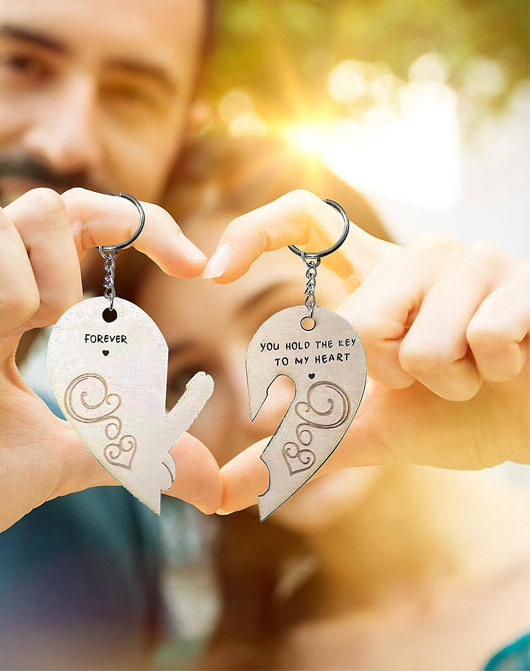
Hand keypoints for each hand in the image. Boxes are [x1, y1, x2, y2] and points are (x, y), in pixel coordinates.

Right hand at [0, 189, 219, 647]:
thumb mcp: (60, 462)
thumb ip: (127, 450)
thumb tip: (212, 480)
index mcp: (18, 312)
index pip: (83, 226)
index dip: (143, 225)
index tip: (198, 266)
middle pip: (42, 203)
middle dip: (63, 266)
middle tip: (38, 333)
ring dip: (9, 289)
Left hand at [203, 190, 529, 512]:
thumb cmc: (456, 413)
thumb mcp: (364, 431)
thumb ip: (297, 449)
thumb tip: (219, 493)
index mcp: (372, 278)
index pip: (301, 218)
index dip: (252, 233)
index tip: (213, 274)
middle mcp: (412, 254)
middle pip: (354, 325)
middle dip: (389, 377)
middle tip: (426, 375)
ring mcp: (469, 258)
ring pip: (418, 344)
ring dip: (445, 383)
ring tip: (474, 370)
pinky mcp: (520, 276)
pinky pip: (478, 341)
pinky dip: (491, 374)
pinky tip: (510, 363)